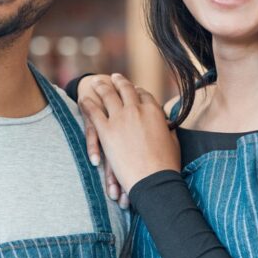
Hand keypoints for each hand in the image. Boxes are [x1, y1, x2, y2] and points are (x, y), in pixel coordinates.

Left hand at [79, 73, 179, 193]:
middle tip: (115, 77)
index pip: (144, 95)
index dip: (138, 91)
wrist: (153, 180)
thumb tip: (167, 124)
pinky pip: (94, 112)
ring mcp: (120, 118)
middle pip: (126, 90)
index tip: (135, 90)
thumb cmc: (167, 165)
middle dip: (120, 82)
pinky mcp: (107, 130)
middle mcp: (137, 110)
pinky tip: (83, 98)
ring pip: (108, 95)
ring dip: (102, 87)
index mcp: (154, 111)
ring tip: (96, 82)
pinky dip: (88, 104)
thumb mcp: (173, 142)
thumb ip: (168, 129)